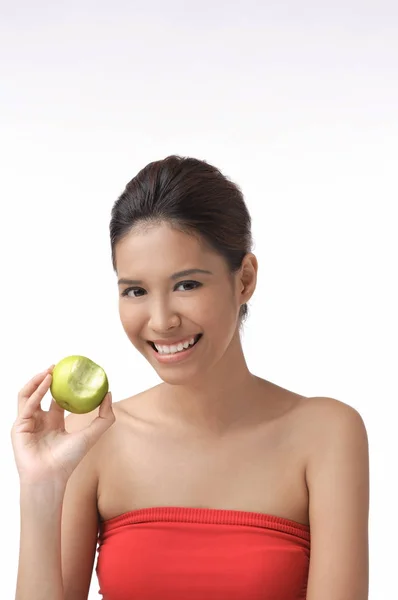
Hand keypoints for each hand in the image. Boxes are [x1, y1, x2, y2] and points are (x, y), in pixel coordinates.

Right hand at [11, 366, 114, 485]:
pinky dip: (36, 392)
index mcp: (54, 423)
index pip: (56, 399)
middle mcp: (40, 421)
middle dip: (47, 378)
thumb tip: (109, 394)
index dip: (63, 385)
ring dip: (37, 381)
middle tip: (57, 366)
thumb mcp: (92, 434)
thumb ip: (104, 416)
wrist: (52, 475)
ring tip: (49, 371)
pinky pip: (26, 404)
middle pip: (40, 394)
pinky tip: (46, 383)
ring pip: (28, 395)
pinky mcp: (19, 426)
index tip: (71, 372)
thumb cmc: (69, 459)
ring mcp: (28, 423)